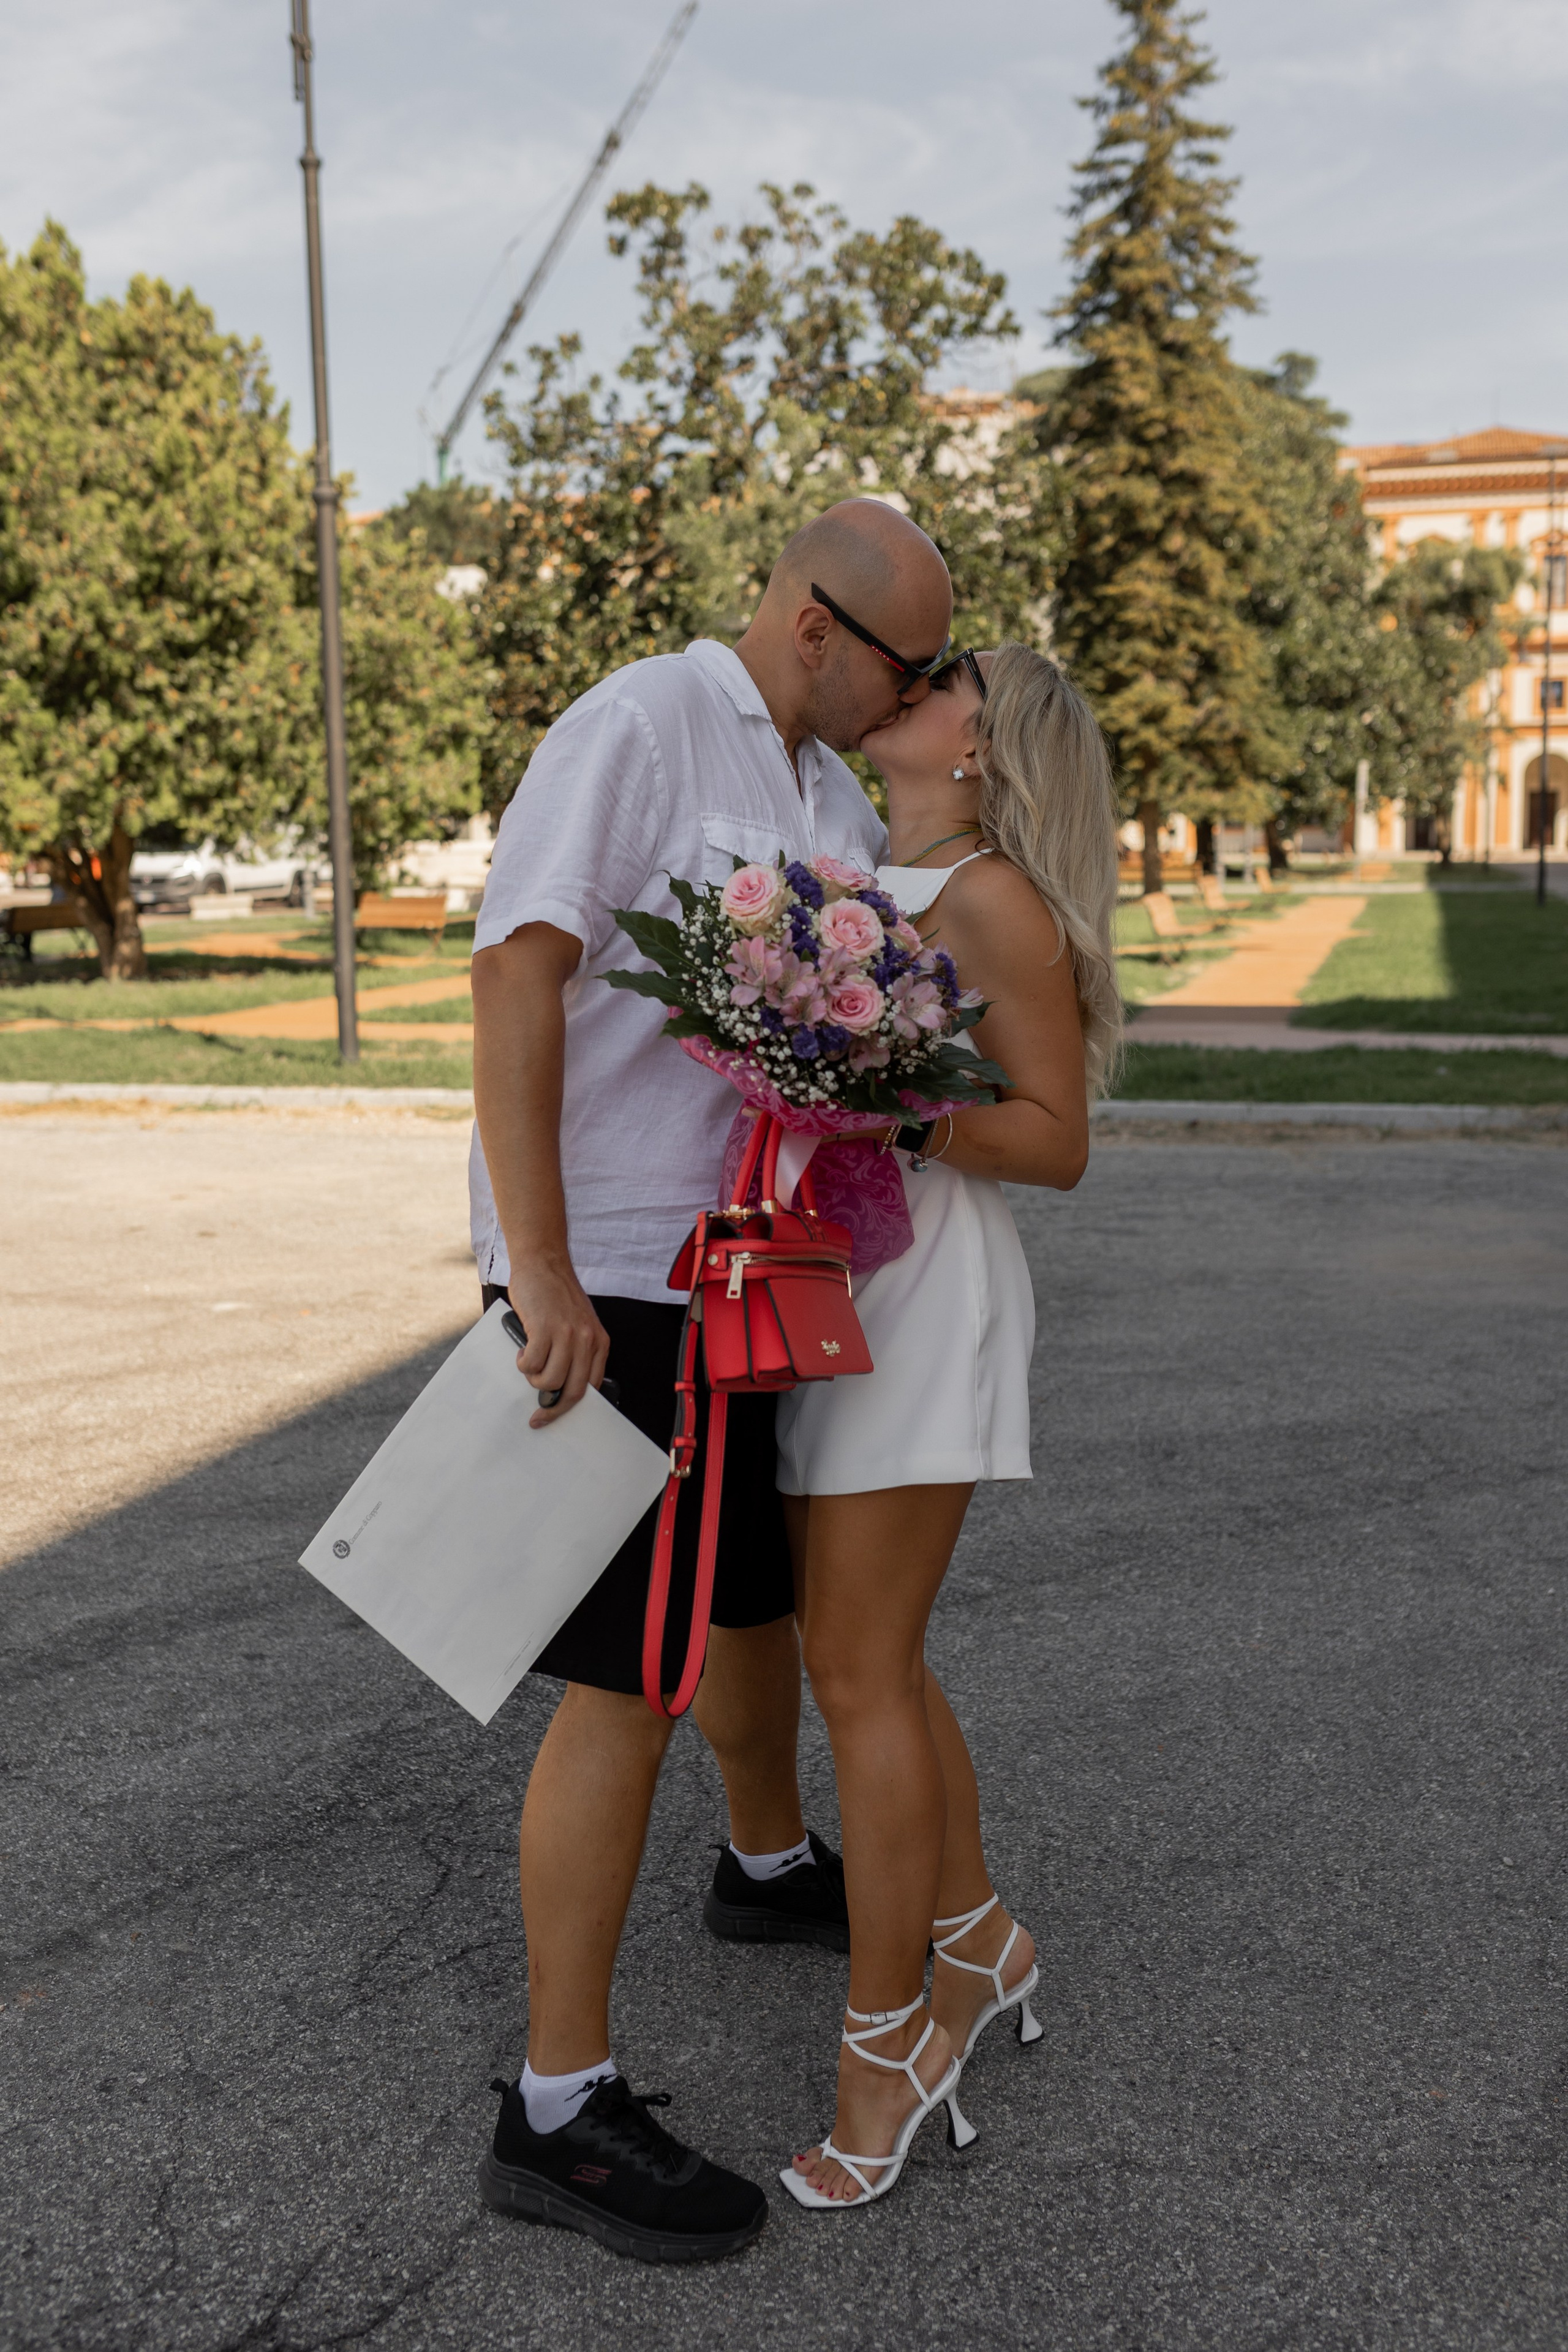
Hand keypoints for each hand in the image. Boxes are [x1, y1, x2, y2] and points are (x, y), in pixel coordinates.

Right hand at [501, 1258, 609, 1429]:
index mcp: (599, 1341)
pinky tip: (524, 1350)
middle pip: (573, 1391)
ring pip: (551, 1381)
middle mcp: (587, 1340)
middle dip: (552, 1409)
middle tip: (537, 1416)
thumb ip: (577, 1351)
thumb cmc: (556, 1294)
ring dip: (535, 1380)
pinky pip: (533, 1364)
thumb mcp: (579, 1324)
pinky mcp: (545, 1328)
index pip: (591, 1387)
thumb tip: (562, 1385)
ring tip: (530, 1363)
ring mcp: (567, 1334)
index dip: (571, 1407)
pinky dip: (524, 1364)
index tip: (555, 1415)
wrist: (543, 1262)